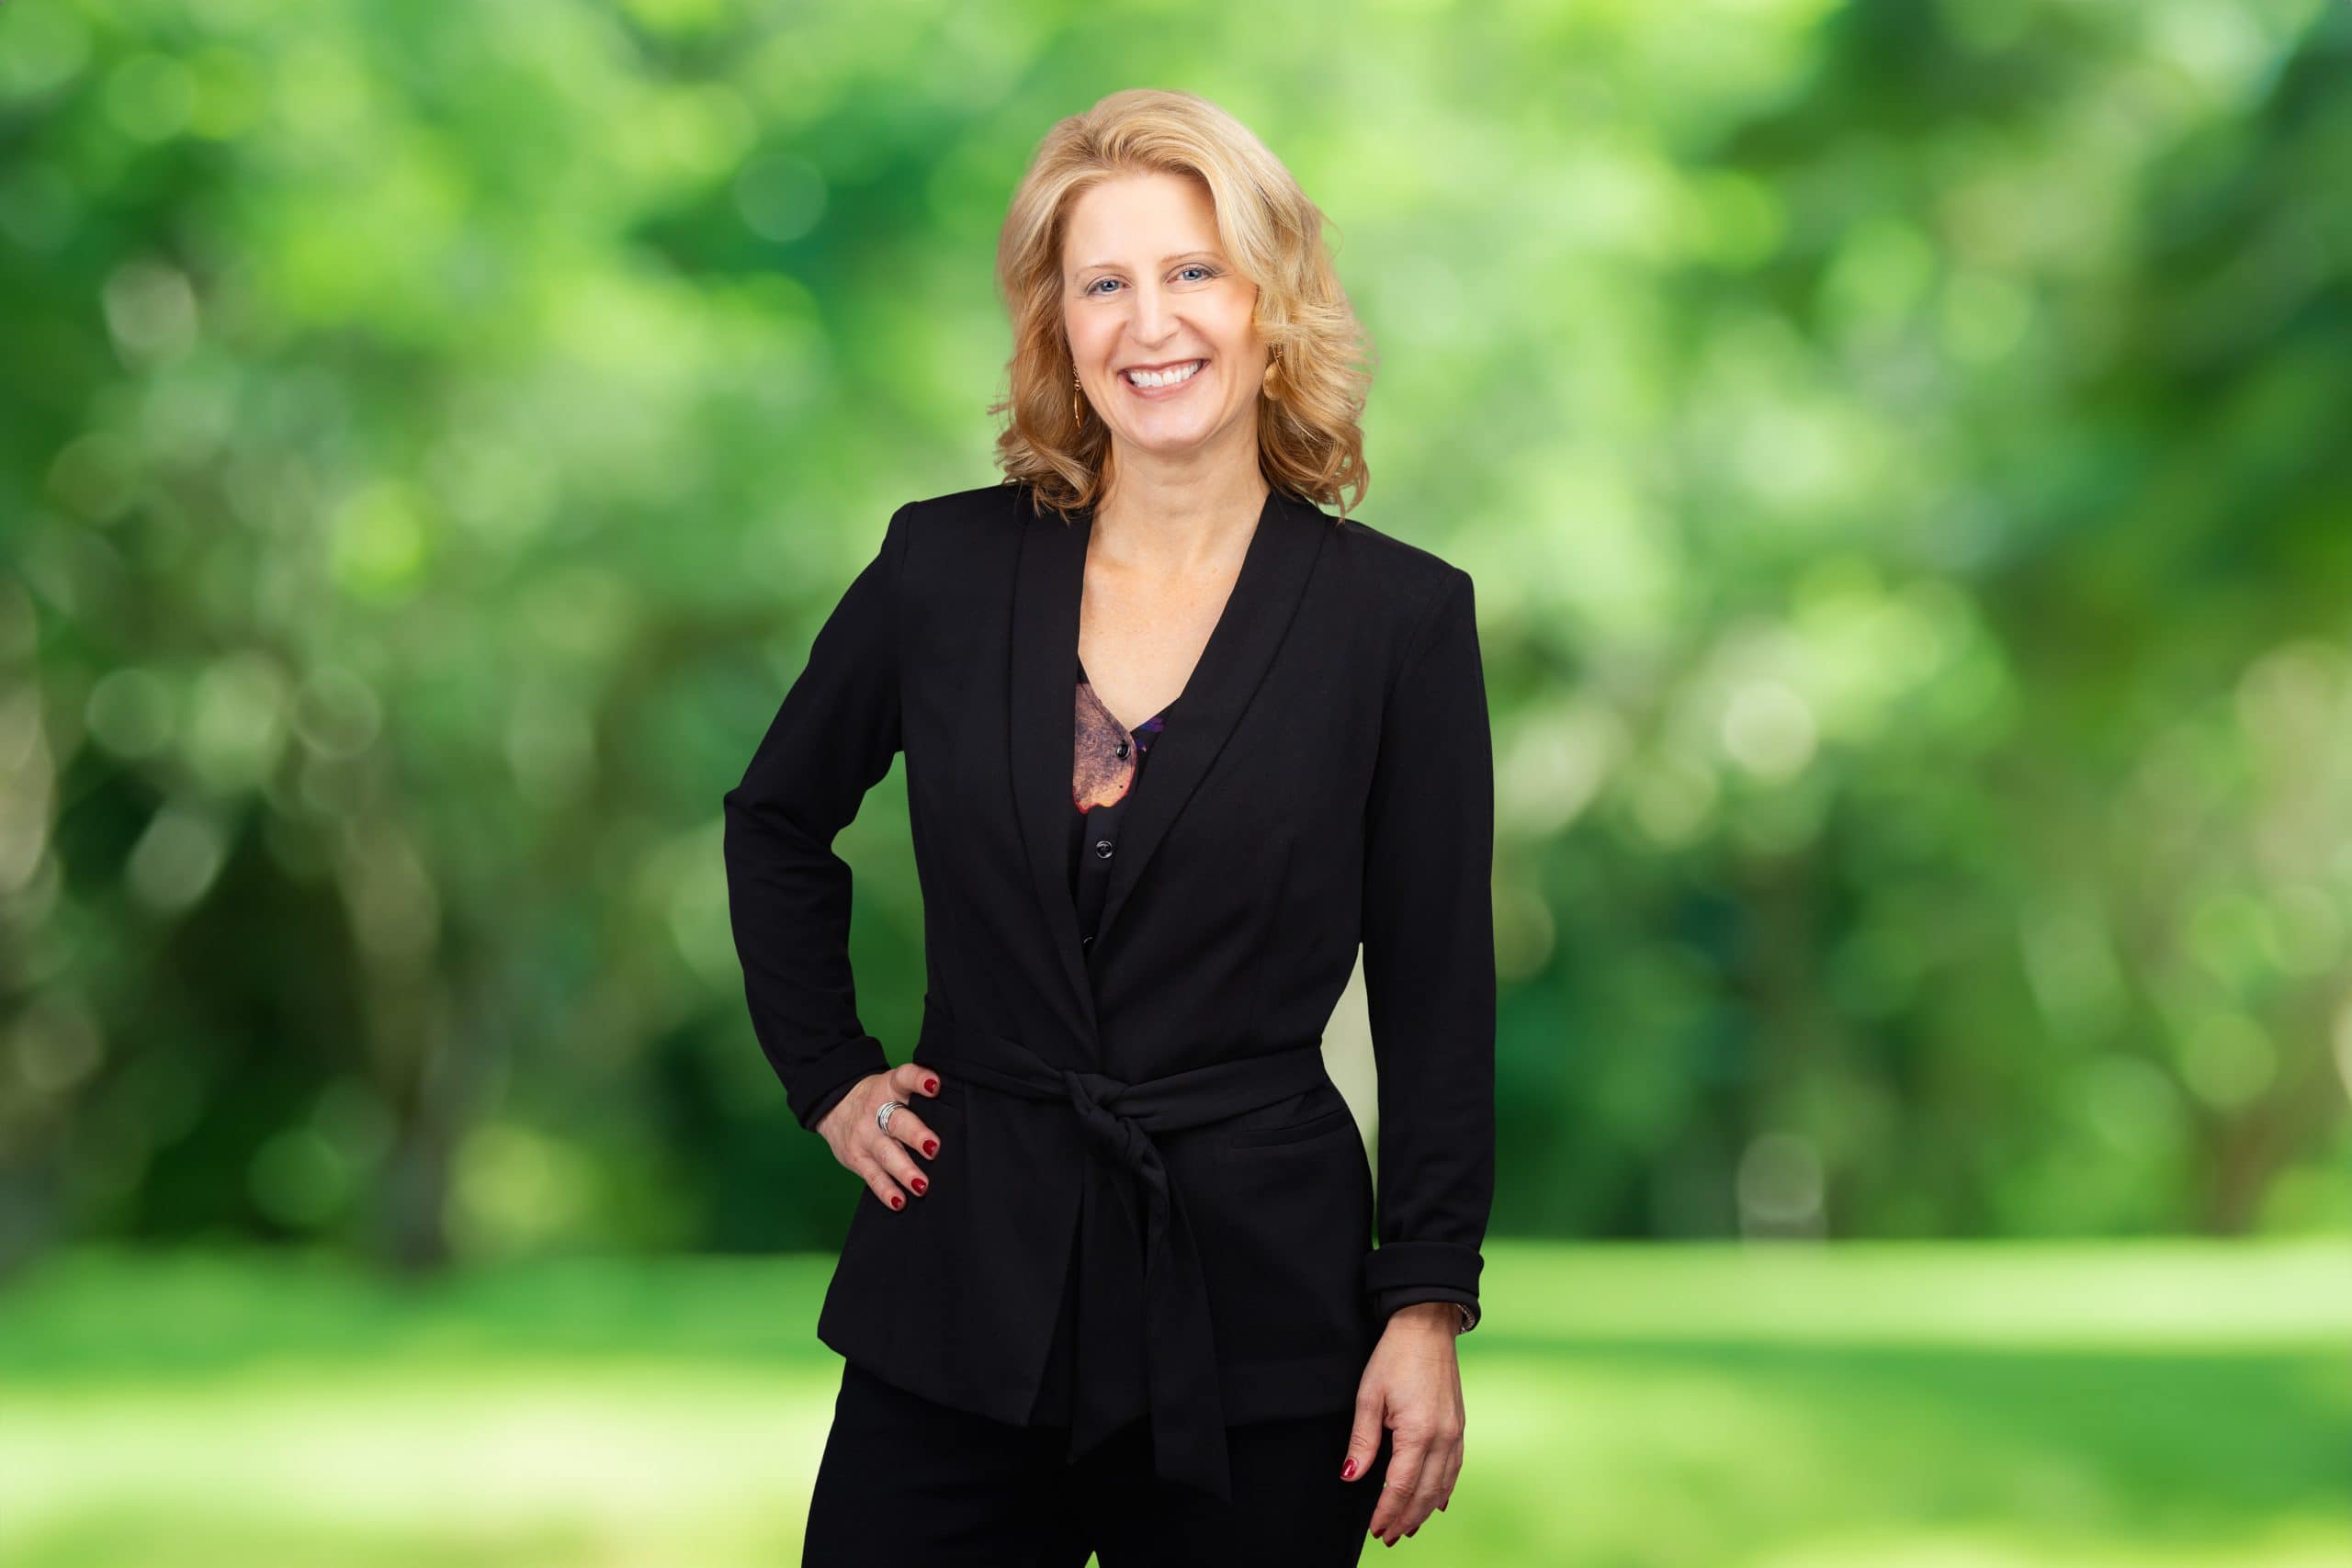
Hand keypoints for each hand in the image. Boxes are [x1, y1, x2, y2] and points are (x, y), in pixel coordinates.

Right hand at [815, 1063, 944, 1209]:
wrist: (833, 1104)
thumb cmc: (878, 1099)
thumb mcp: (893, 1087)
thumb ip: (919, 1098)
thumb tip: (960, 1115)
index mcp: (890, 1087)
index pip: (904, 1077)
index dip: (919, 1079)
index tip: (935, 1085)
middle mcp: (876, 1110)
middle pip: (897, 1122)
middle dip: (916, 1135)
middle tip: (935, 1148)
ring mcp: (865, 1136)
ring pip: (886, 1153)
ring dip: (905, 1170)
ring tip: (922, 1184)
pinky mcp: (856, 1158)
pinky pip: (872, 1176)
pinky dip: (886, 1190)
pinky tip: (900, 1201)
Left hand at [1342, 1302, 1464, 1545]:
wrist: (1427, 1327)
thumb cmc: (1395, 1357)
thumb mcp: (1369, 1397)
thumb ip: (1363, 1441)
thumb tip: (1352, 1475)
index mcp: (1418, 1433)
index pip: (1400, 1486)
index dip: (1387, 1511)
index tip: (1375, 1528)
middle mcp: (1443, 1438)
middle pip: (1424, 1493)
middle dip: (1405, 1518)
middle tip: (1389, 1537)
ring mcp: (1455, 1433)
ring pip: (1442, 1485)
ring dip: (1424, 1510)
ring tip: (1408, 1527)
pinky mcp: (1459, 1426)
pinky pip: (1455, 1468)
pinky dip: (1445, 1489)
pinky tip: (1438, 1502)